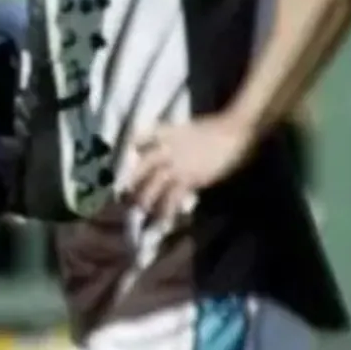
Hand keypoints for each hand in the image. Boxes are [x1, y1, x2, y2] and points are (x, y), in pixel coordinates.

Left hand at [126, 112, 256, 223]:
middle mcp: (164, 147)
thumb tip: (160, 157)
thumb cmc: (214, 130)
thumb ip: (169, 139)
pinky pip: (171, 197)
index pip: (135, 139)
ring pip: (151, 185)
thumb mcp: (185, 129)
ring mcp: (176, 164)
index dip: (124, 153)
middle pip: (139, 167)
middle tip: (122, 198)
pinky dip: (166, 210)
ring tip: (140, 212)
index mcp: (163, 132)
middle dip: (129, 183)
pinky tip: (163, 220)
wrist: (235, 132)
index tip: (115, 167)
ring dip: (144, 200)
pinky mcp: (189, 179)